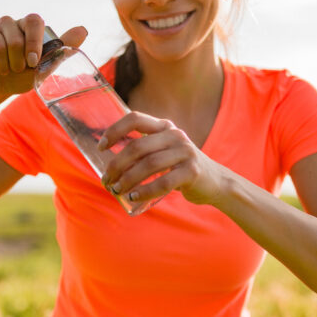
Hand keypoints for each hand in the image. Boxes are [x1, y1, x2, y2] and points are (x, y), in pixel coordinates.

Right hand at [0, 14, 86, 100]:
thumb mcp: (45, 66)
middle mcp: (9, 23)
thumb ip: (62, 48)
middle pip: (14, 36)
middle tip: (17, 69)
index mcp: (28, 25)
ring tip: (4, 70)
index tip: (32, 62)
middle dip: (16, 61)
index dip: (33, 42)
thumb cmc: (24, 75)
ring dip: (2, 64)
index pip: (34, 21)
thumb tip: (83, 30)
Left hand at [99, 112, 223, 205]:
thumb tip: (109, 162)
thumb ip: (145, 149)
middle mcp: (175, 135)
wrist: (216, 182)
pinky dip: (145, 191)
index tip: (100, 147)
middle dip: (116, 165)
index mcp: (164, 126)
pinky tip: (134, 197)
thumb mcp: (165, 150)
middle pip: (137, 147)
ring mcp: (185, 152)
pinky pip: (163, 182)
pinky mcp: (192, 172)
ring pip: (148, 165)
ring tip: (116, 190)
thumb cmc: (180, 167)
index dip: (114, 130)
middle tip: (106, 180)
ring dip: (127, 179)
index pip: (134, 118)